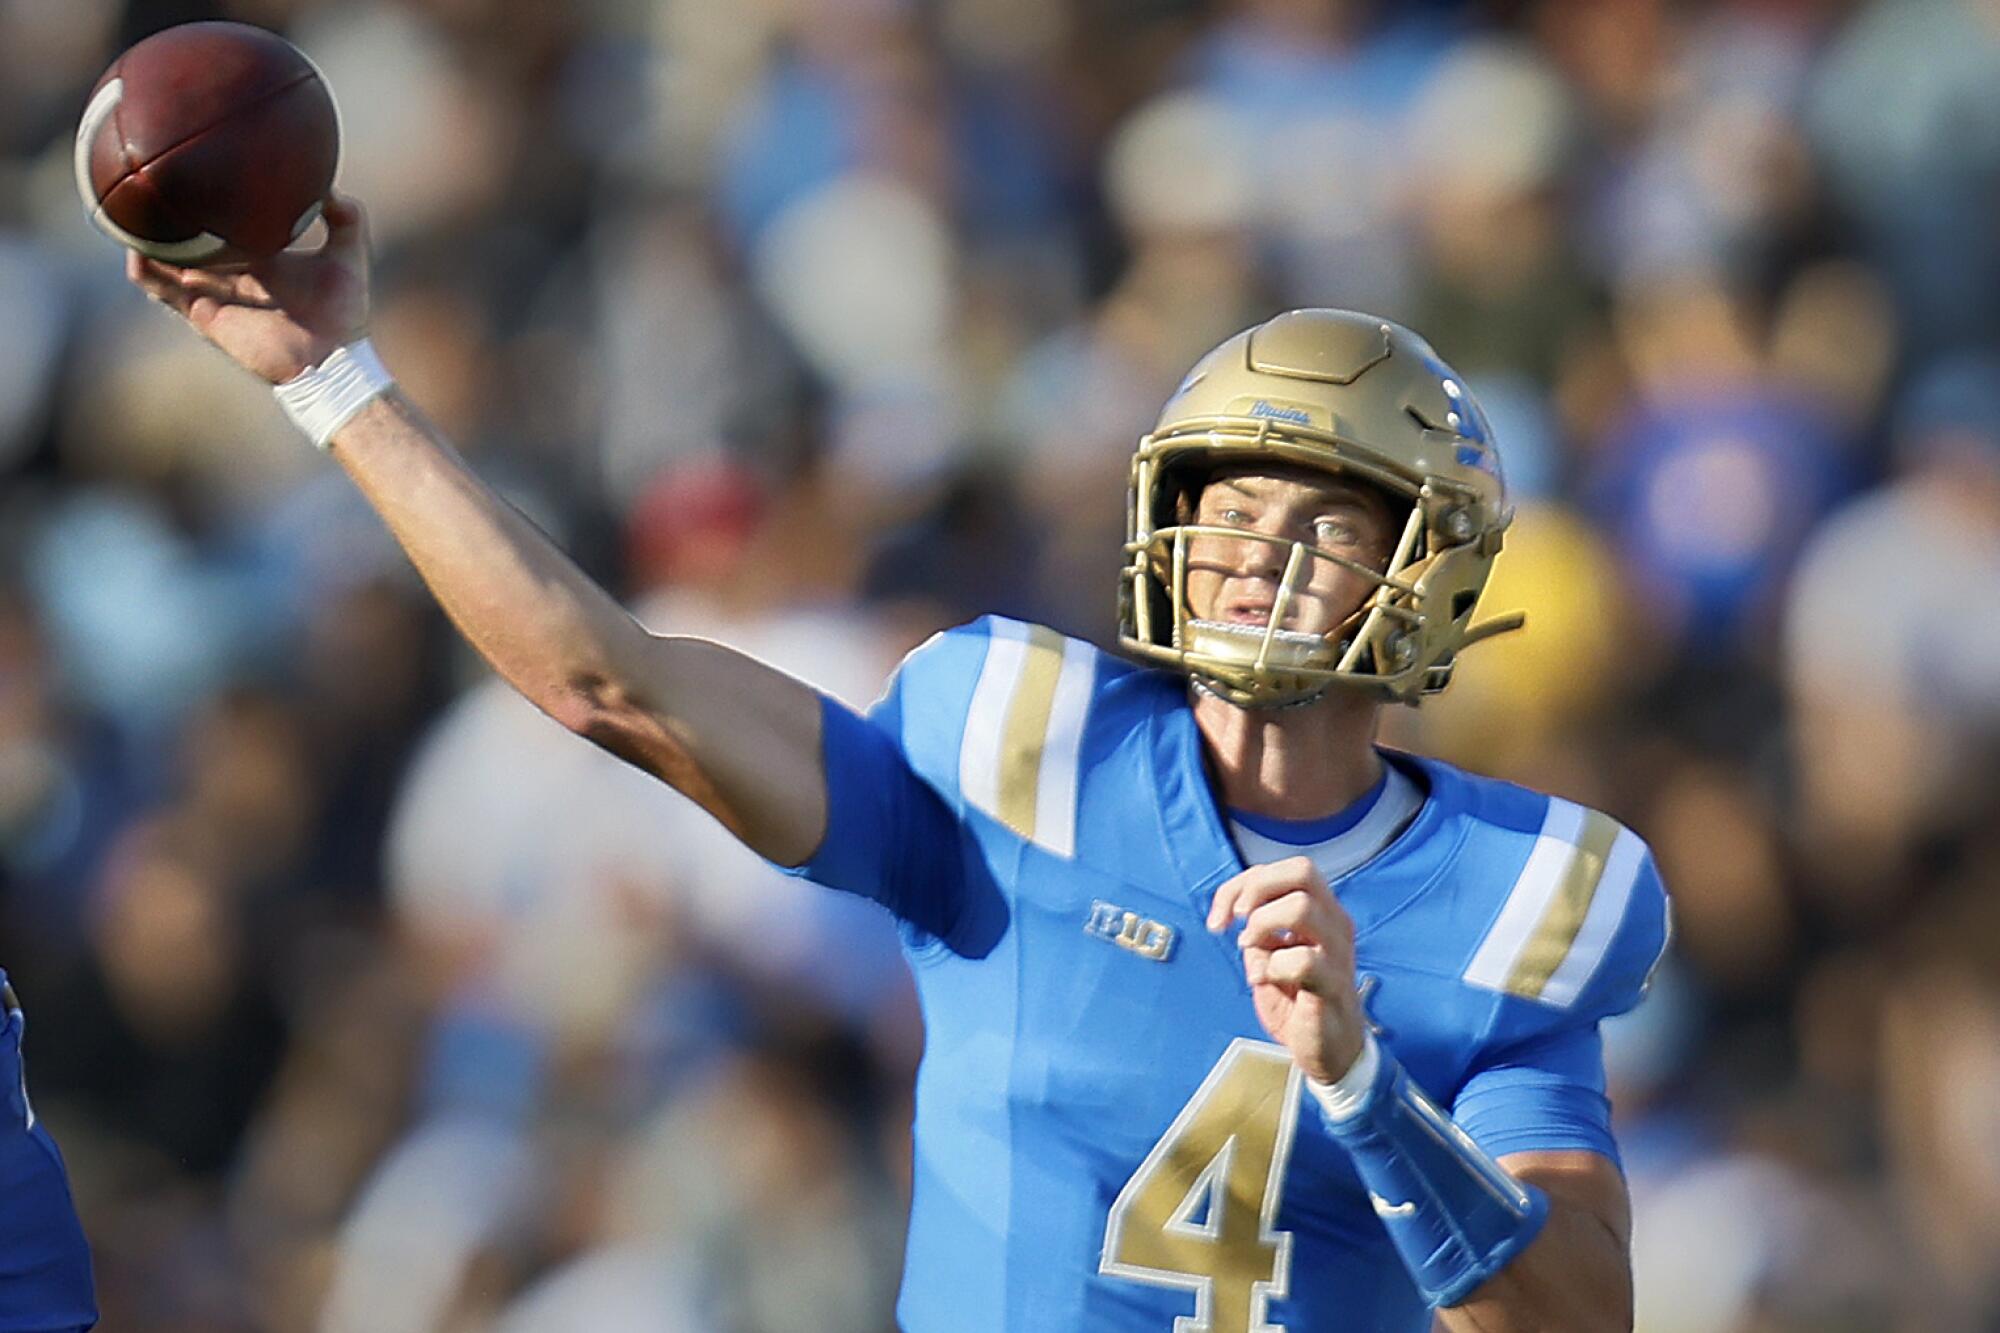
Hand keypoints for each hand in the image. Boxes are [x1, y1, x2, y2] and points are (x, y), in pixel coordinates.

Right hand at [125, 193, 371, 383]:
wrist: (331, 358)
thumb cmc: (342, 311)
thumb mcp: (348, 254)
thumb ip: (346, 218)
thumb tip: (328, 185)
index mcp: (258, 254)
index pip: (224, 222)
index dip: (209, 200)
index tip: (195, 168)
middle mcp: (229, 270)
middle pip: (188, 237)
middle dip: (168, 214)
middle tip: (148, 179)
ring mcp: (212, 291)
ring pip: (164, 258)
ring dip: (145, 236)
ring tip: (124, 206)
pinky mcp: (202, 312)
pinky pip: (161, 289)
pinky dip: (144, 268)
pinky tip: (133, 246)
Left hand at [1207, 856, 1367, 1083]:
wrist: (1329, 1049)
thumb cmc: (1298, 999)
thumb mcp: (1268, 954)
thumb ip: (1257, 928)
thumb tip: (1234, 908)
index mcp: (1321, 911)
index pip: (1287, 870)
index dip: (1244, 883)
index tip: (1220, 917)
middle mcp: (1335, 923)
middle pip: (1303, 871)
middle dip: (1256, 888)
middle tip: (1237, 922)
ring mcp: (1337, 953)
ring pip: (1302, 907)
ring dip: (1263, 924)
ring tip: (1250, 949)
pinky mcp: (1333, 985)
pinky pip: (1303, 960)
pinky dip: (1272, 967)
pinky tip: (1264, 980)